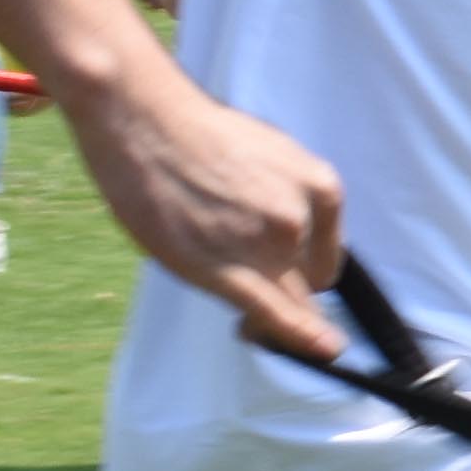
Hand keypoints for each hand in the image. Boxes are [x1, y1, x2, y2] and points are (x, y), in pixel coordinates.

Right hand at [75, 70, 346, 361]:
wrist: (144, 120)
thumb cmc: (199, 136)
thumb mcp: (272, 156)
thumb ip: (293, 201)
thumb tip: (301, 246)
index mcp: (321, 188)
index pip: (326, 254)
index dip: (303, 268)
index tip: (285, 272)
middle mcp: (300, 221)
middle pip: (307, 283)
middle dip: (285, 290)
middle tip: (248, 281)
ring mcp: (264, 248)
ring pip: (285, 302)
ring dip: (267, 307)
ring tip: (224, 279)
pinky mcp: (224, 269)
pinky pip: (273, 315)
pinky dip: (297, 337)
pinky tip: (320, 350)